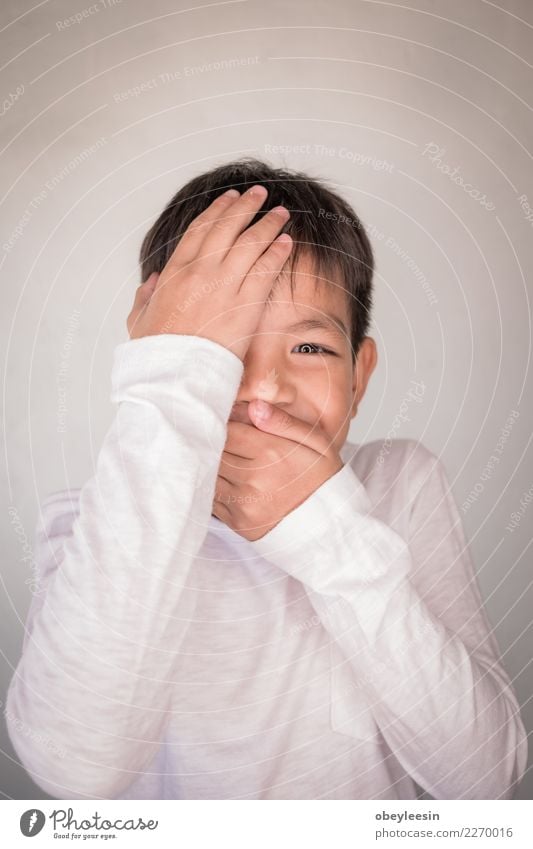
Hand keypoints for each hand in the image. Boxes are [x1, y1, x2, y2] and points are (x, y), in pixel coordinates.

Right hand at [126, 186, 292, 361]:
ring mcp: (224, 286)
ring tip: (281, 212)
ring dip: (268, 223)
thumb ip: (145, 295)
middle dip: (246, 206)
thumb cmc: (156, 354)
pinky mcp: (246, 304)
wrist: (174, 376)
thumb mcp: (139, 320)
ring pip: (251, 242)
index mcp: (174, 271)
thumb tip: (151, 280)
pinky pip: (266, 269)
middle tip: (259, 194)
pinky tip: (287, 242)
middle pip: (228, 227)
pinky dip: (278, 252)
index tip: (229, 198)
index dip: (218, 210)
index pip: (200, 229)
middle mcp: (200, 271)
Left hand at [213, 400, 343, 540]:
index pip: (229, 430)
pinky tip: (231, 482)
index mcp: (272, 453)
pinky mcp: (237, 521)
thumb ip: (285, 422)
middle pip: (217, 451)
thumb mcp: (317, 443)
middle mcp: (253, 477)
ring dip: (216, 465)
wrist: (328, 524)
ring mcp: (243, 502)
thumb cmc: (322, 480)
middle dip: (220, 444)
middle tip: (231, 443)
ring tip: (232, 462)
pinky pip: (213, 497)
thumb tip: (254, 406)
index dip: (228, 424)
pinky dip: (216, 487)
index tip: (235, 426)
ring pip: (212, 473)